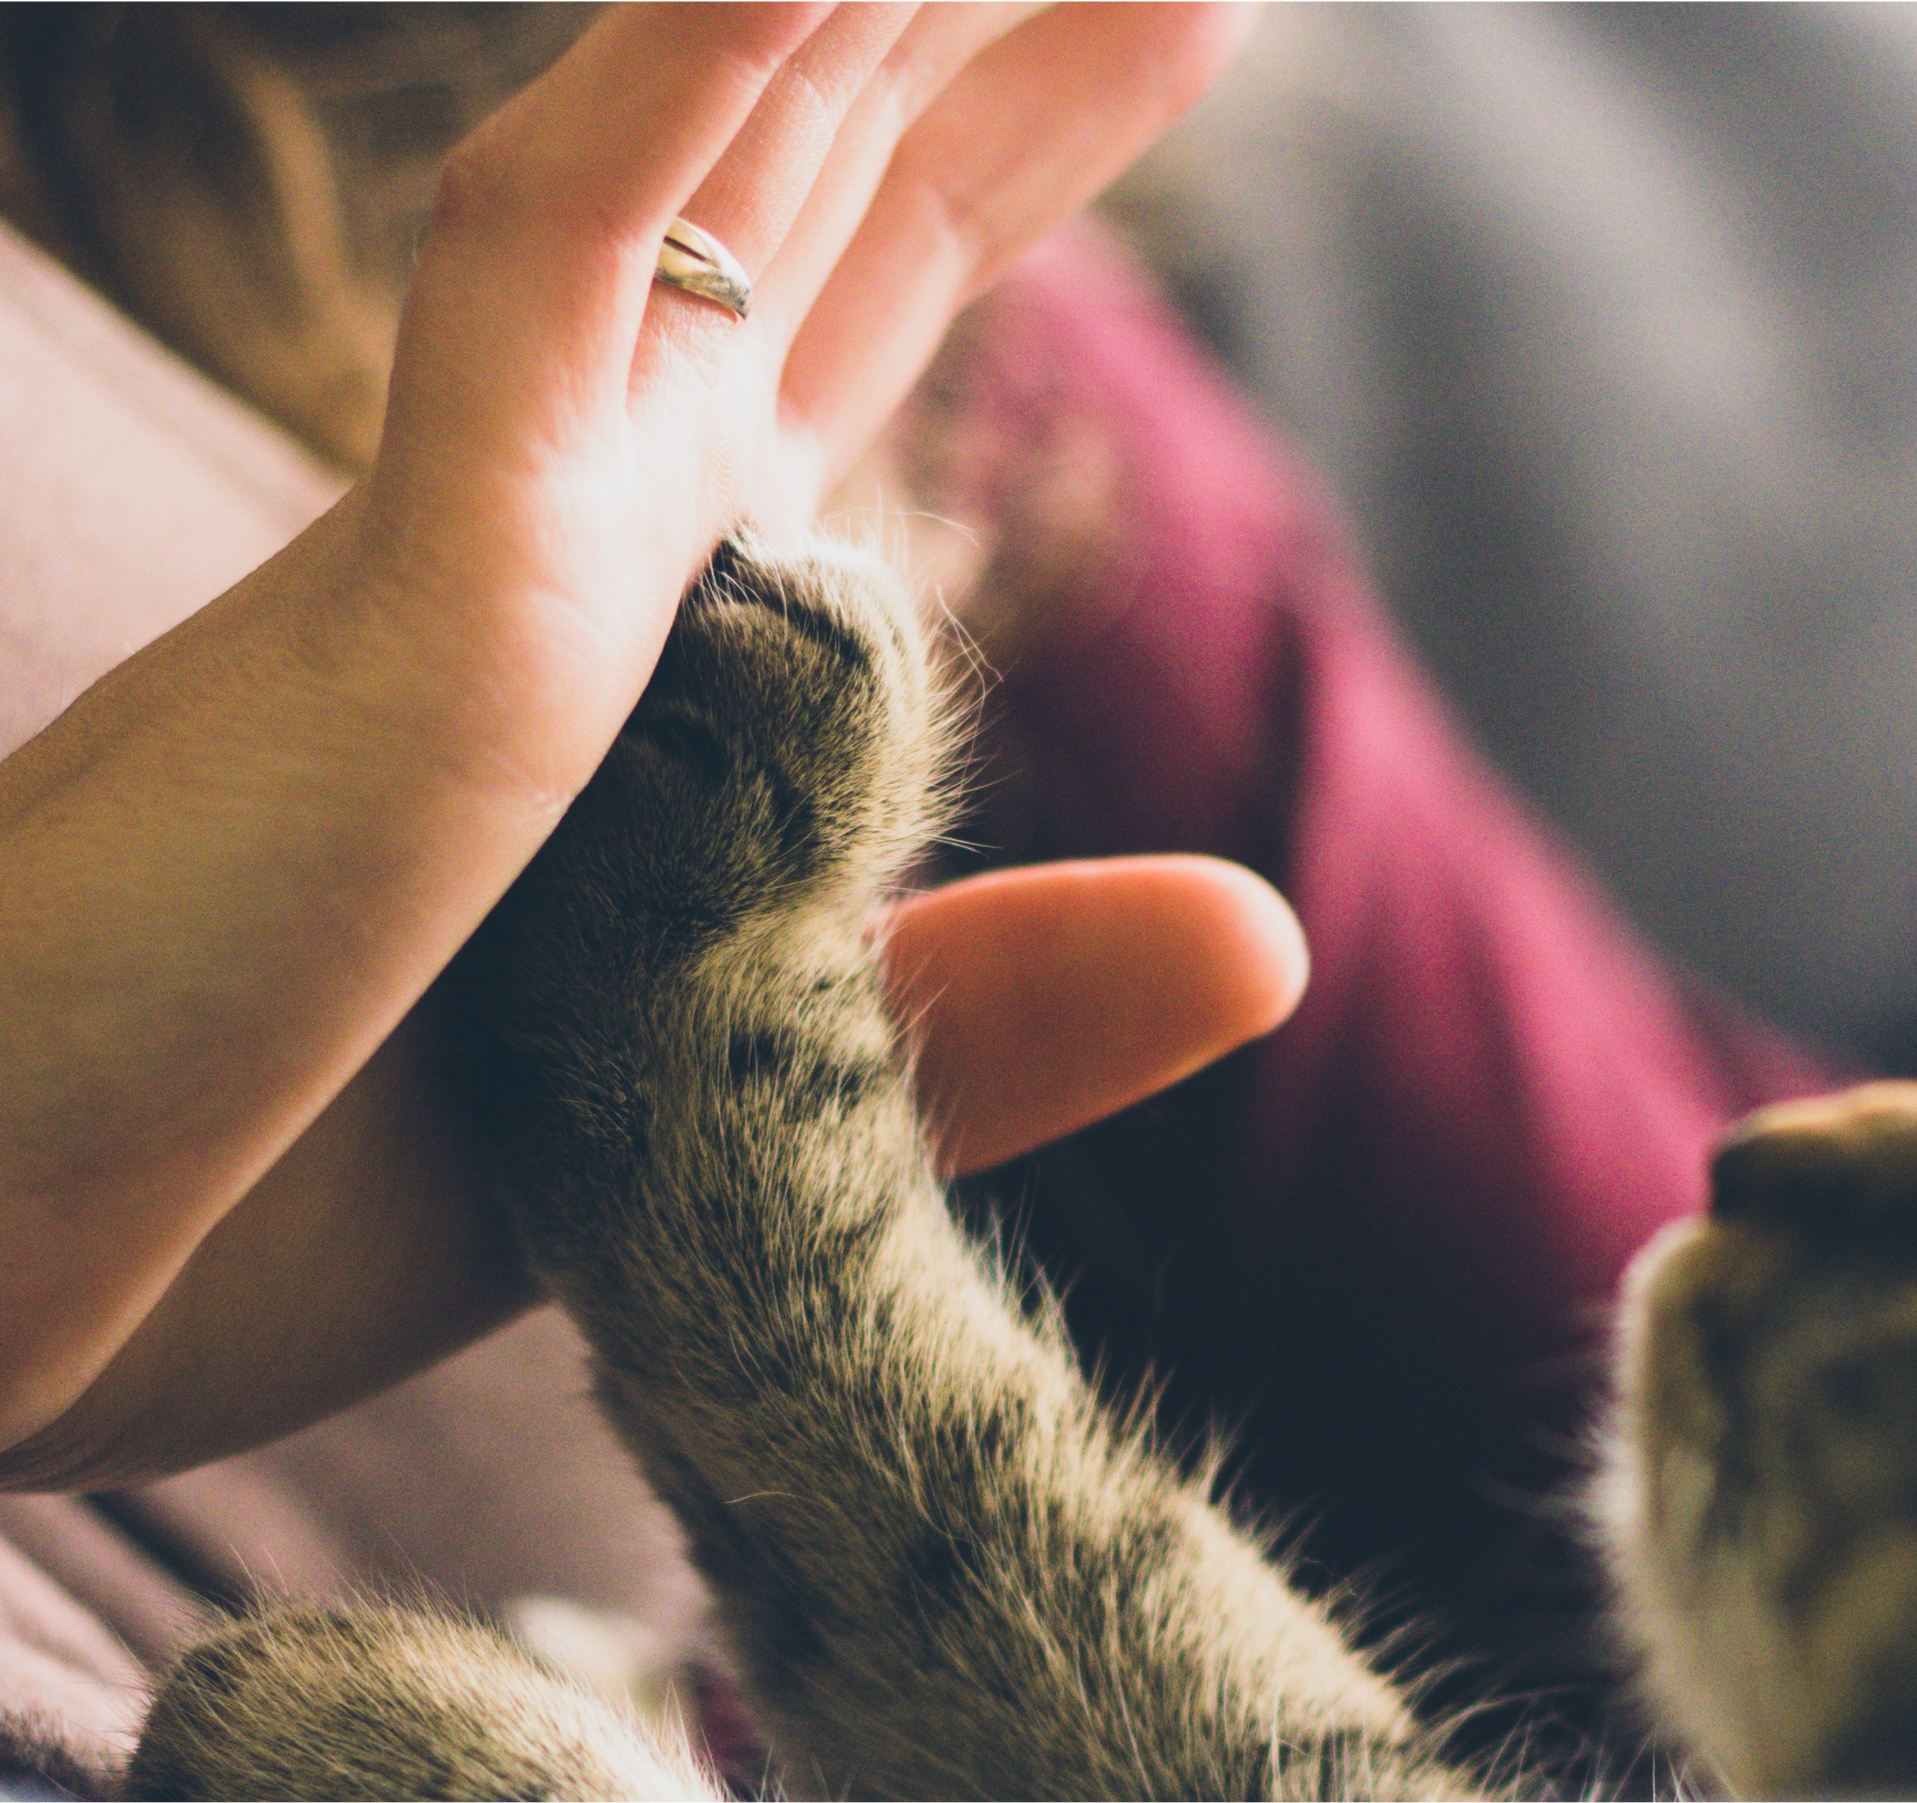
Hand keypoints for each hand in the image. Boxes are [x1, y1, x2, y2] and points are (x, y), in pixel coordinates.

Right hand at [0, 4, 1251, 1485]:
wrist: (24, 1288)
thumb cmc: (309, 1194)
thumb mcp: (749, 1095)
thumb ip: (1007, 1002)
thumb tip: (1275, 937)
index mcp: (658, 602)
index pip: (864, 286)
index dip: (1013, 127)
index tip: (1160, 4)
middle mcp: (589, 507)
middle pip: (830, 167)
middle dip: (987, 12)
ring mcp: (498, 516)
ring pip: (717, 144)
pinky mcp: (417, 584)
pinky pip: (556, 260)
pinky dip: (686, 80)